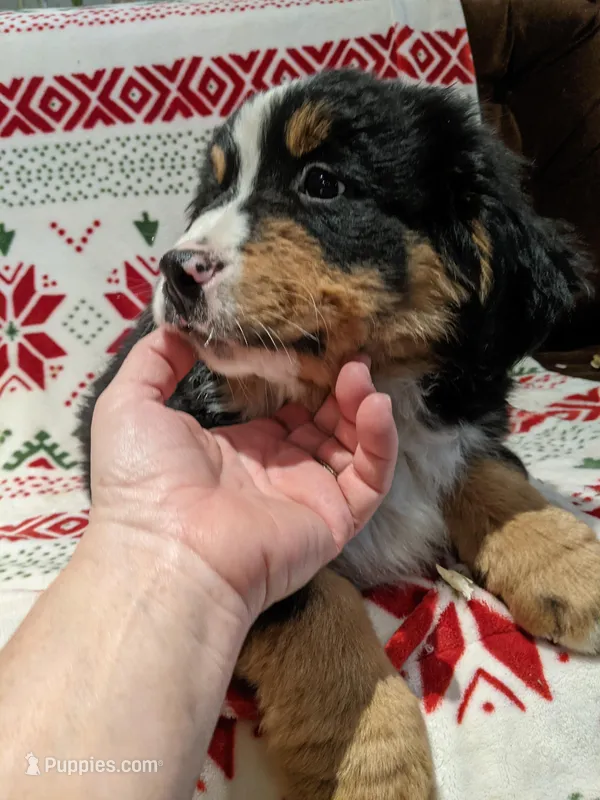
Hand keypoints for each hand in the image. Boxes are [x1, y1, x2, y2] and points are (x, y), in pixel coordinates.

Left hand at [90, 327, 397, 621]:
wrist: (166, 549)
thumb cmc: (143, 478)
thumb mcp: (130, 403)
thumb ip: (154, 359)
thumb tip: (177, 327)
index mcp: (237, 450)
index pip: (281, 412)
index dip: (297, 379)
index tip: (308, 342)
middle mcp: (276, 472)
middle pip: (322, 423)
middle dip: (336, 387)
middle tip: (346, 350)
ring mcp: (307, 496)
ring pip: (351, 446)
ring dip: (360, 406)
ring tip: (359, 370)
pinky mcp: (335, 518)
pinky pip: (371, 478)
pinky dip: (382, 442)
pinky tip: (375, 405)